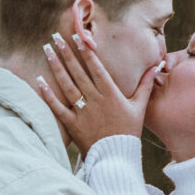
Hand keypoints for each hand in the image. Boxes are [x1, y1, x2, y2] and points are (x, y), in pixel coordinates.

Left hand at [37, 31, 160, 155]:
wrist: (116, 157)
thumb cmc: (128, 132)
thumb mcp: (139, 107)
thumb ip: (145, 86)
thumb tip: (155, 67)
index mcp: (111, 94)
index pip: (96, 68)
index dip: (86, 51)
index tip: (77, 37)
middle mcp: (95, 100)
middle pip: (78, 72)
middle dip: (66, 53)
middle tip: (56, 37)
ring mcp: (82, 111)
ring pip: (67, 85)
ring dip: (56, 67)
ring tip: (47, 51)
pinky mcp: (72, 124)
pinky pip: (58, 107)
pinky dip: (48, 94)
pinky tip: (39, 80)